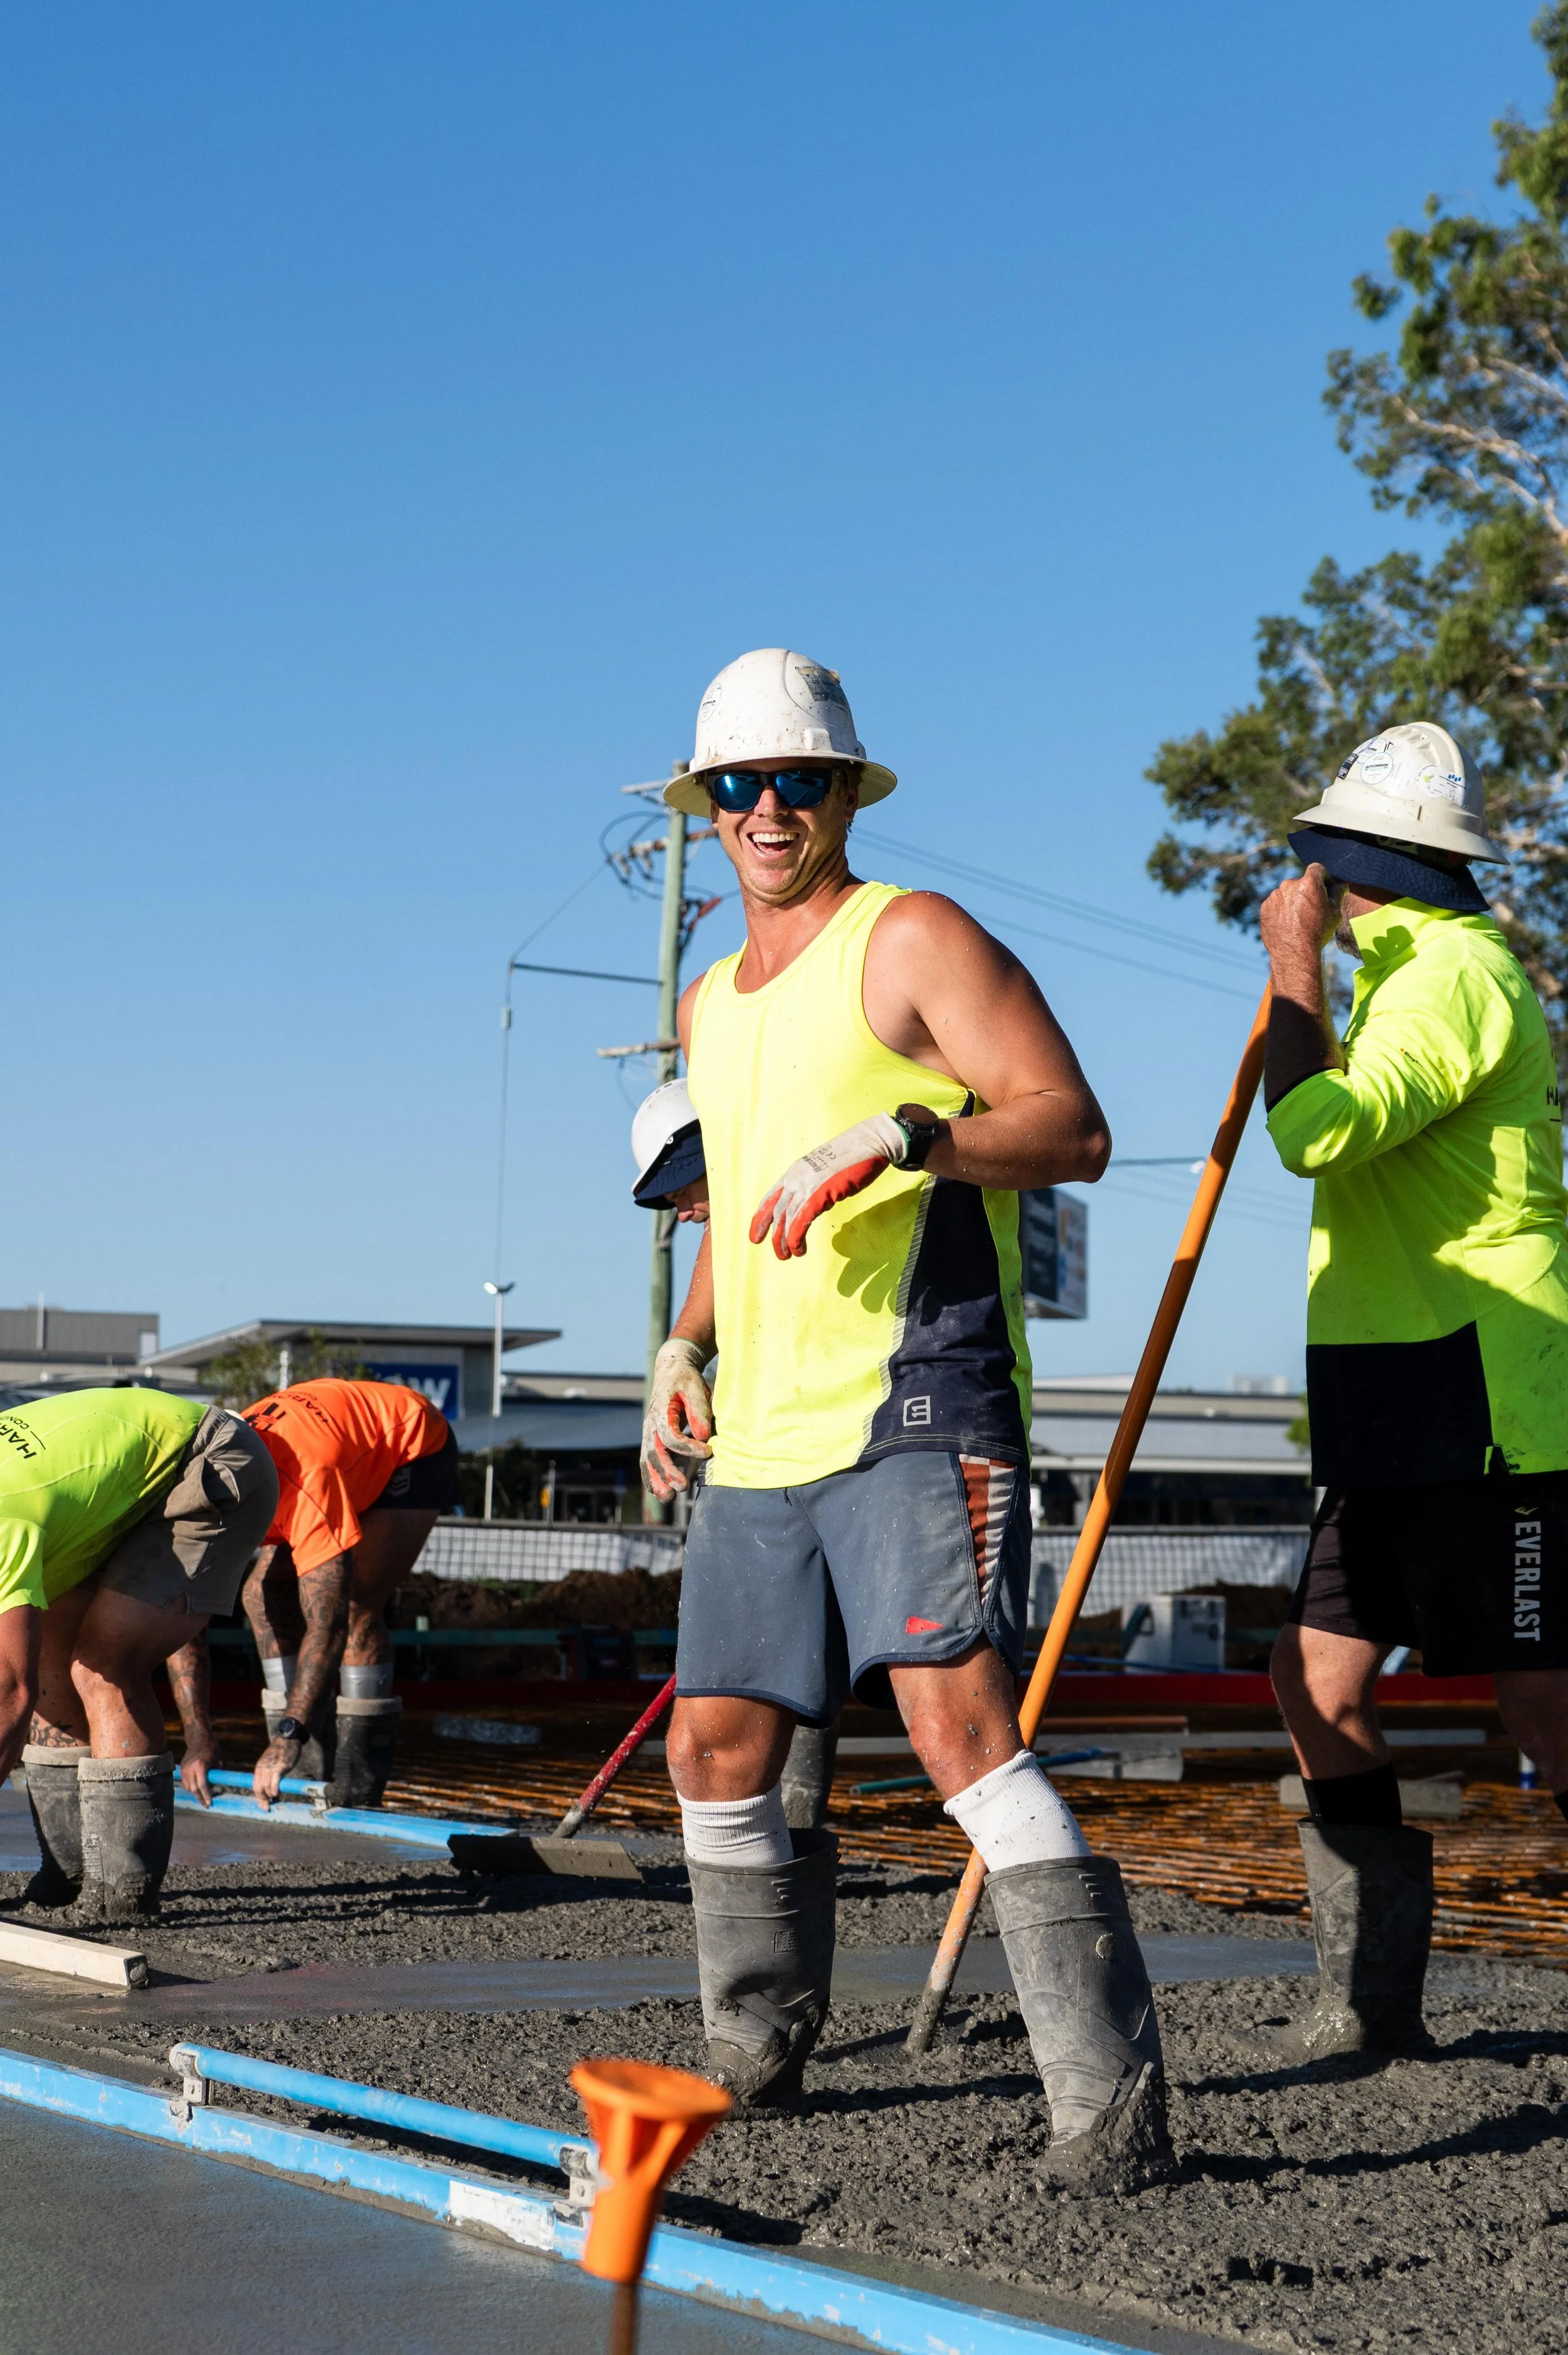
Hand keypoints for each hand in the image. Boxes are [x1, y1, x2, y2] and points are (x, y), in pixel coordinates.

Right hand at [179, 1730, 220, 1807]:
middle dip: (200, 1798)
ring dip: (195, 1794)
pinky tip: (197, 1789)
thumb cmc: (212, 1749)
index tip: (210, 1803)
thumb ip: (219, 1773)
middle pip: (194, 1789)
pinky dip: (190, 1787)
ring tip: (202, 1797)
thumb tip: (222, 1785)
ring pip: (188, 1787)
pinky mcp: (181, 1768)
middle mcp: (190, 1769)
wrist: (198, 1738)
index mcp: (200, 1766)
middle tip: (206, 1805)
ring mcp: (184, 1769)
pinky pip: (185, 1782)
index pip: (202, 1786)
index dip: (206, 1796)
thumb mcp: (219, 1760)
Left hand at [252, 1735, 301, 1810]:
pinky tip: (277, 1794)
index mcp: (259, 1768)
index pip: (255, 1786)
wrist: (288, 1737)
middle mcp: (262, 1769)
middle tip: (268, 1807)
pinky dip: (274, 1790)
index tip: (263, 1805)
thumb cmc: (281, 1750)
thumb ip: (267, 1772)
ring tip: (275, 1799)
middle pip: (258, 1789)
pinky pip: (274, 1782)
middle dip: (262, 1800)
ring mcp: (270, 1768)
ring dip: (269, 1796)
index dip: (258, 1797)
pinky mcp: (279, 1767)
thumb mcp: (270, 1761)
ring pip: (265, 1788)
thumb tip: (269, 1786)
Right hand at [642, 1338, 713, 1498]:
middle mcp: (651, 1424)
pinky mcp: (653, 1439)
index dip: (689, 1448)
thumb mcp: (695, 1388)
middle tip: (682, 1487)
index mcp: (661, 1410)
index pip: (671, 1436)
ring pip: (648, 1461)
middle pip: (654, 1453)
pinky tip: (660, 1492)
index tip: (709, 1451)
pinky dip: (651, 1477)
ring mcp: (649, 1433)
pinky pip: (647, 1461)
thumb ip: (699, 1410)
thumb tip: (703, 1435)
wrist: (671, 1370)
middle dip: (667, 1472)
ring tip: (668, 1498)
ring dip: (656, 1480)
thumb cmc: (686, 1379)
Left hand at [749, 1112, 911, 1258]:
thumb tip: (816, 1201)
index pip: (771, 1196)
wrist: (870, 1142)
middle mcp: (796, 1177)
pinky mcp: (819, 1193)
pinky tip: (799, 1248)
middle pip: (774, 1210)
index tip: (757, 1232)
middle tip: (771, 1250)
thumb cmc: (854, 1156)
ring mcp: (806, 1184)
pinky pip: (800, 1220)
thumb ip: (817, 1184)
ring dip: (784, 1241)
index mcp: (796, 1171)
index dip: (761, 1216)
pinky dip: (796, 1237)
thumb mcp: (827, 1170)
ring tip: (787, 1255)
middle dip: (770, 1232)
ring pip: (785, 1218)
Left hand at [1259, 865, 1340, 959]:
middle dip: (1307, 892)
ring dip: (1293, 901)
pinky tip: (1287, 924)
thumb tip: (1341, 886)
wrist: (1293, 952)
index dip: (1323, 877)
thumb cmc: (1318, 932)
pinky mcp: (1265, 907)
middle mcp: (1289, 884)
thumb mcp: (1334, 913)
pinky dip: (1281, 910)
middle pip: (1301, 882)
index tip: (1326, 889)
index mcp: (1309, 882)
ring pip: (1287, 894)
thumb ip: (1337, 894)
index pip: (1317, 869)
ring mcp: (1275, 896)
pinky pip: (1275, 904)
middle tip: (1312, 910)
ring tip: (1298, 921)